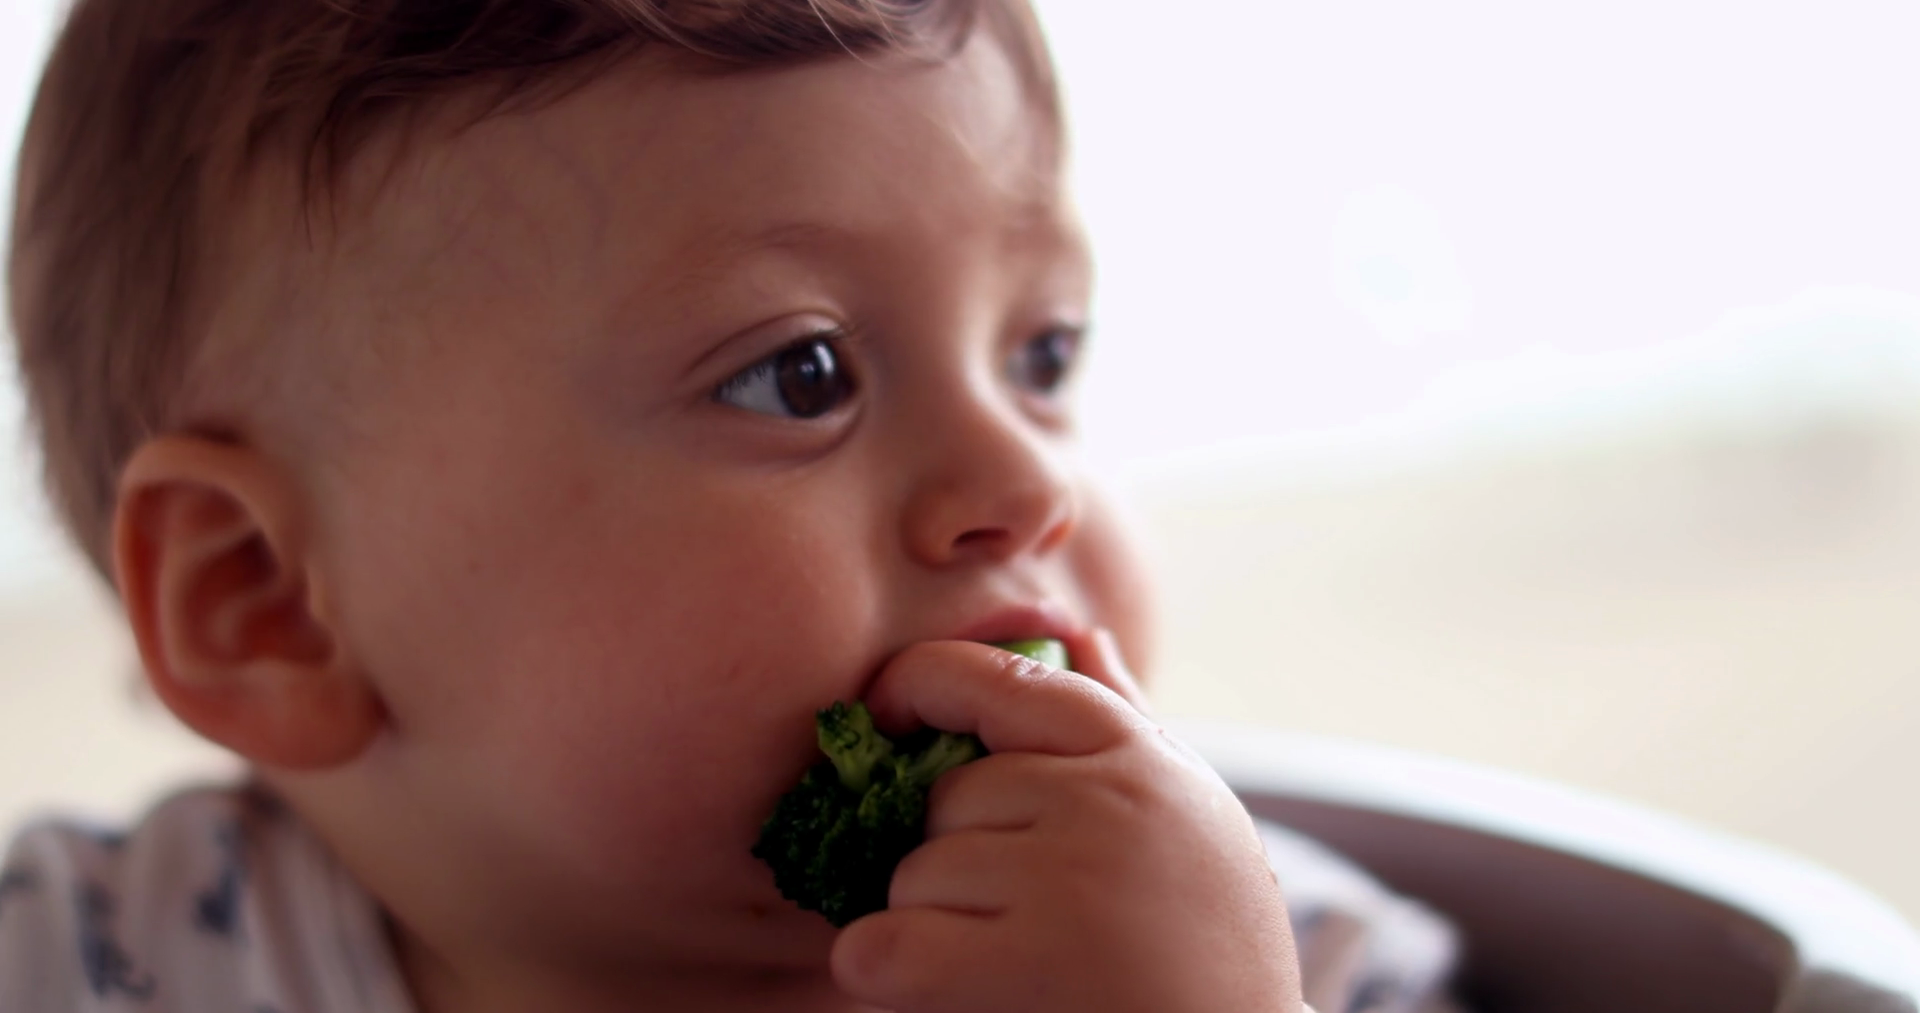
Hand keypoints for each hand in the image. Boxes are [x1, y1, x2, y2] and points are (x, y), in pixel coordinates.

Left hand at [830, 633, 1303, 1012]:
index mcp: (1135, 753)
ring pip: (912, 874)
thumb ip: (1126, 719)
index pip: (993, 676)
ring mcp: (1066, 877)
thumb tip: (1077, 633)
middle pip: (942, 798)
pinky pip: (885, 946)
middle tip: (1011, 920)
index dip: (916, 685)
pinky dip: (882, 973)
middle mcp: (1103, 800)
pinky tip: (931, 992)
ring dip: (930, 929)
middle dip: (950, 861)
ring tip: (1008, 968)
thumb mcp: (1190, 815)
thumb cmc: (1212, 947)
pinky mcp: (1029, 964)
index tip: (889, 724)